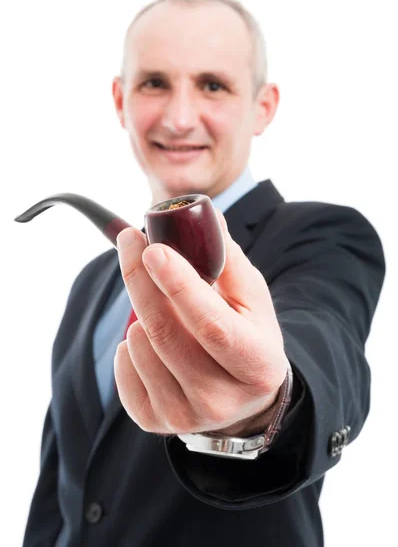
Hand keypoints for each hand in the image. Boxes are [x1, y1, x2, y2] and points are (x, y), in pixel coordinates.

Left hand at [114, 209, 287, 436]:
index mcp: (256, 364)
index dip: (179, 285)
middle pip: (165, 333)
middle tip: (130, 240)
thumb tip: (205, 216)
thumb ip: (228, 260)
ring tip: (159, 305)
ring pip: (140, 347)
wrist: (244, 398)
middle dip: (140, 280)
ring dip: (140, 312)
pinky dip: (130, 344)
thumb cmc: (248, 337)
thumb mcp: (252, 300)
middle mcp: (222, 400)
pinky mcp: (155, 422)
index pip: (211, 324)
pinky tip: (149, 338)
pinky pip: (124, 369)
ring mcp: (185, 416)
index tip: (152, 248)